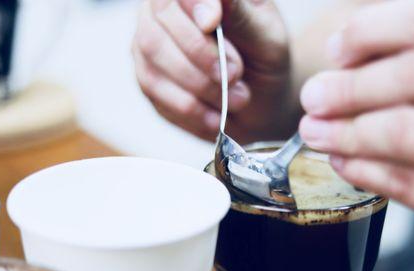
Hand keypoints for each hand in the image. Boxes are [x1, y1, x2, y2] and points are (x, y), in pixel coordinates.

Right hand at [133, 0, 295, 142]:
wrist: (260, 104)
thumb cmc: (265, 62)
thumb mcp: (267, 38)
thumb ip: (241, 16)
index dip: (194, 3)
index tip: (213, 23)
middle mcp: (167, 9)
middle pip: (161, 17)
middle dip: (201, 52)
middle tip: (236, 74)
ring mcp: (150, 41)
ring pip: (152, 53)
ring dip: (198, 84)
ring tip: (235, 99)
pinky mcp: (146, 76)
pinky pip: (153, 88)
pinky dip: (189, 107)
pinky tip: (216, 116)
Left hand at [299, 0, 413, 270]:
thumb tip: (366, 52)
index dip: (373, 31)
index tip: (336, 48)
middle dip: (348, 86)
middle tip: (314, 97)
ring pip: (403, 130)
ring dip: (346, 130)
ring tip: (316, 131)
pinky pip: (406, 181)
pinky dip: (364, 171)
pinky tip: (344, 163)